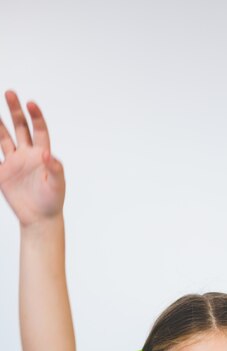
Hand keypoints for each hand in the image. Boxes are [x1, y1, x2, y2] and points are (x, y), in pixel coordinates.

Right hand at [0, 90, 64, 225]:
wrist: (40, 218)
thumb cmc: (52, 201)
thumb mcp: (57, 185)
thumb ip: (55, 169)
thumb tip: (48, 155)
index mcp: (42, 154)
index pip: (39, 130)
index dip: (36, 116)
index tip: (31, 103)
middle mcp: (27, 154)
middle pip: (20, 128)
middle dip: (15, 110)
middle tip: (9, 93)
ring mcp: (14, 163)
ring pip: (3, 138)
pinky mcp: (2, 174)